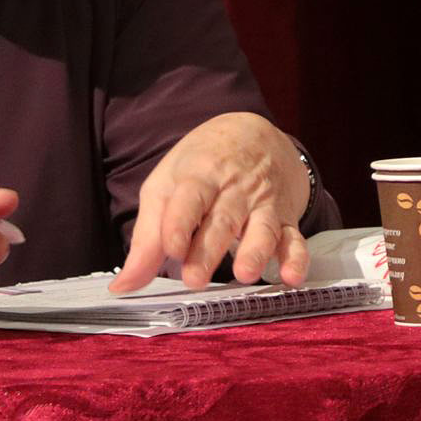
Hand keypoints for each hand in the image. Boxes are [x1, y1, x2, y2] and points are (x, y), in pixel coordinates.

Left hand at [109, 112, 311, 293]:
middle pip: (223, 219)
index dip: (180, 223)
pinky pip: (294, 238)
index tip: (169, 249)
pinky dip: (297, 257)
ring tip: (245, 274)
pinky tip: (292, 276)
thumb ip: (147, 238)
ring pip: (262, 227)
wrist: (255, 135)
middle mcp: (235, 188)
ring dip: (255, 251)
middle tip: (194, 280)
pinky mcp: (285, 218)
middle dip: (209, 250)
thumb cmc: (201, 166)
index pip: (190, 198)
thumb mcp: (166, 186)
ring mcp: (263, 202)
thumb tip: (123, 286)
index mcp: (200, 174)